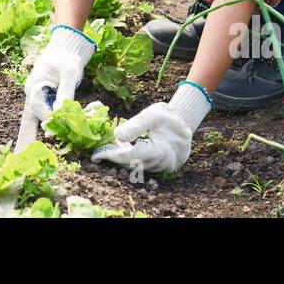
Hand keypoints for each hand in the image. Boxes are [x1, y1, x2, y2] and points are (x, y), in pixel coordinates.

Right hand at [15, 26, 94, 149]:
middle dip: (50, 124)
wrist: (66, 48)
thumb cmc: (67, 58)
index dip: (46, 120)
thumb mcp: (69, 73)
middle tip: (63, 134)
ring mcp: (38, 94)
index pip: (38, 107)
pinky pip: (49, 109)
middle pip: (39, 112)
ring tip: (68, 128)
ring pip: (44, 112)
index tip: (54, 132)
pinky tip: (68, 121)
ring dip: (55, 121)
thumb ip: (65, 92)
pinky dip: (57, 115)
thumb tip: (61, 112)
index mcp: (35, 83)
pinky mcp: (46, 96)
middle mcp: (33, 90)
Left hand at [92, 83, 212, 173]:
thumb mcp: (152, 115)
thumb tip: (116, 135)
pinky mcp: (161, 168)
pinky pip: (143, 167)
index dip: (114, 156)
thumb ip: (136, 125)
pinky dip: (131, 160)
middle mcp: (161, 163)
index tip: (98, 154)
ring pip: (137, 167)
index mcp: (160, 150)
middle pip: (132, 165)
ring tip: (108, 150)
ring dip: (122, 160)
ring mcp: (162, 168)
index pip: (132, 157)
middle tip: (98, 152)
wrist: (185, 124)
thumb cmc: (167, 117)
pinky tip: (122, 151)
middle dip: (115, 159)